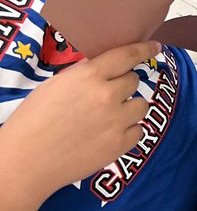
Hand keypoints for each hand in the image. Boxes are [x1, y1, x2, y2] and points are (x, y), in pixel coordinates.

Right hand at [0, 42, 154, 200]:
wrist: (26, 162)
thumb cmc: (33, 121)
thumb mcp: (55, 85)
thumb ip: (84, 73)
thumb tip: (105, 65)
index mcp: (89, 76)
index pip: (128, 55)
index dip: (145, 49)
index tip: (156, 47)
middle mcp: (107, 95)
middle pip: (134, 80)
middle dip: (123, 86)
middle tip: (105, 97)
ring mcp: (115, 122)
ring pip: (141, 105)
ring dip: (129, 108)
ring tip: (108, 117)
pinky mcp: (118, 146)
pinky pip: (139, 131)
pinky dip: (128, 132)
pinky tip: (109, 134)